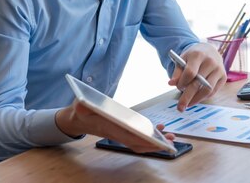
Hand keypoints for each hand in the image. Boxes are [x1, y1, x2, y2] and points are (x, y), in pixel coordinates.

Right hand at [55, 101, 175, 152]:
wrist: (79, 119)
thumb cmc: (81, 111)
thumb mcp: (79, 105)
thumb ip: (81, 105)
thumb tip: (81, 103)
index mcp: (107, 128)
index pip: (126, 136)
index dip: (141, 139)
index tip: (155, 141)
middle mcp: (116, 134)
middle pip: (137, 143)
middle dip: (154, 145)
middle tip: (171, 143)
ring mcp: (120, 134)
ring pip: (140, 142)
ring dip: (155, 142)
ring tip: (171, 137)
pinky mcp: (123, 132)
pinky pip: (138, 137)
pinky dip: (150, 136)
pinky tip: (160, 129)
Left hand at [168, 42, 226, 111]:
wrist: (209, 50)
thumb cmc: (193, 56)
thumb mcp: (183, 59)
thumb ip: (177, 72)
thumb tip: (171, 83)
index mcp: (198, 55)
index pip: (190, 72)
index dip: (182, 82)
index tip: (178, 87)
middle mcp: (210, 62)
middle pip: (198, 83)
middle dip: (188, 97)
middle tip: (180, 108)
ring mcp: (219, 70)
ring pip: (207, 90)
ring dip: (196, 99)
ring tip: (188, 104)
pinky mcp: (223, 77)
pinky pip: (213, 91)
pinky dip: (203, 97)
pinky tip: (196, 98)